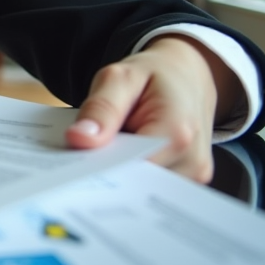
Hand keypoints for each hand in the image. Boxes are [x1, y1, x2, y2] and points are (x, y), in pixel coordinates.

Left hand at [64, 35, 238, 182]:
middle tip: (77, 158)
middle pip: (137, 183)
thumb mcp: (120, 77)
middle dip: (105, 172)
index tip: (72, 164)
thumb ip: (101, 107)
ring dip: (118, 173)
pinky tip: (117, 157)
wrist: (189, 76)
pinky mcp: (188, 179)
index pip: (130, 167)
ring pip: (142, 188)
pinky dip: (130, 173)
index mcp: (176, 133)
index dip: (99, 168)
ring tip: (102, 151)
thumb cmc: (156, 76)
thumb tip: (79, 140)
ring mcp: (193, 174)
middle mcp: (191, 160)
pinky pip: (151, 185)